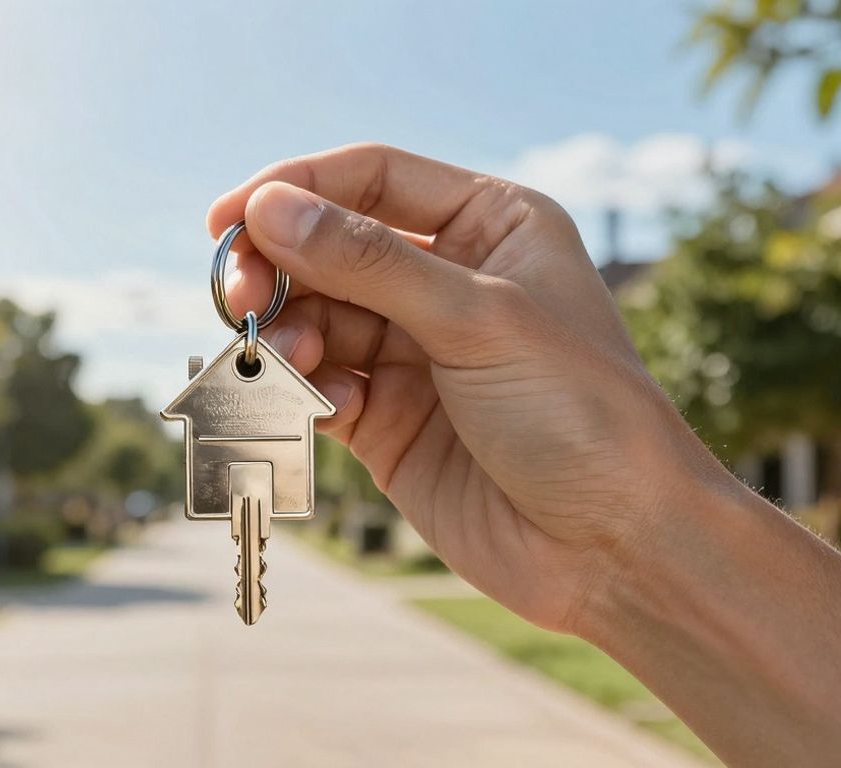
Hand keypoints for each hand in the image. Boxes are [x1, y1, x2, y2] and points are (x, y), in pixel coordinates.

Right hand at [208, 143, 724, 632]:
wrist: (614, 549)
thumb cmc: (581, 415)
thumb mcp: (477, 318)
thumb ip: (368, 262)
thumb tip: (268, 208)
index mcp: (489, 226)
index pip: (371, 179)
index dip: (293, 188)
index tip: (226, 217)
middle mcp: (446, 280)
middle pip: (328, 249)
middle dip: (277, 268)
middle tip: (238, 296)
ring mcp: (414, 352)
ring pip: (315, 318)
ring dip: (289, 335)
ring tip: (289, 360)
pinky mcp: (387, 420)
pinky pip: (320, 385)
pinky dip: (306, 390)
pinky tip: (329, 407)